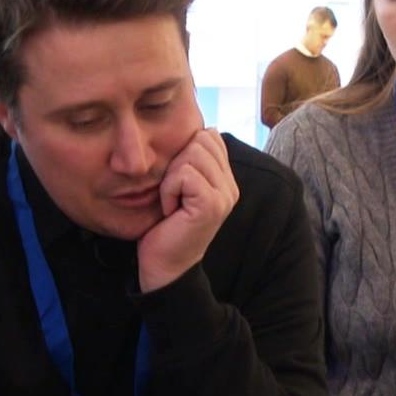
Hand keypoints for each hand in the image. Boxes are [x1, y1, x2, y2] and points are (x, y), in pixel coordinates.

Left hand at [137, 128, 238, 292]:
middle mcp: (230, 186)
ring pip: (192, 154)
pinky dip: (169, 190)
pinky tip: (170, 210)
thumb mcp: (180, 186)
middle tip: (173, 194)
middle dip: (177, 162)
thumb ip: (192, 161)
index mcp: (226, 179)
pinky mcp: (212, 205)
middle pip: (201, 140)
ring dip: (171, 177)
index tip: (178, 184)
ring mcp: (224, 196)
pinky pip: (185, 174)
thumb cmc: (165, 226)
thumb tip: (199, 130)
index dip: (185, 152)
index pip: (210, 136)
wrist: (164, 266)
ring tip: (172, 202)